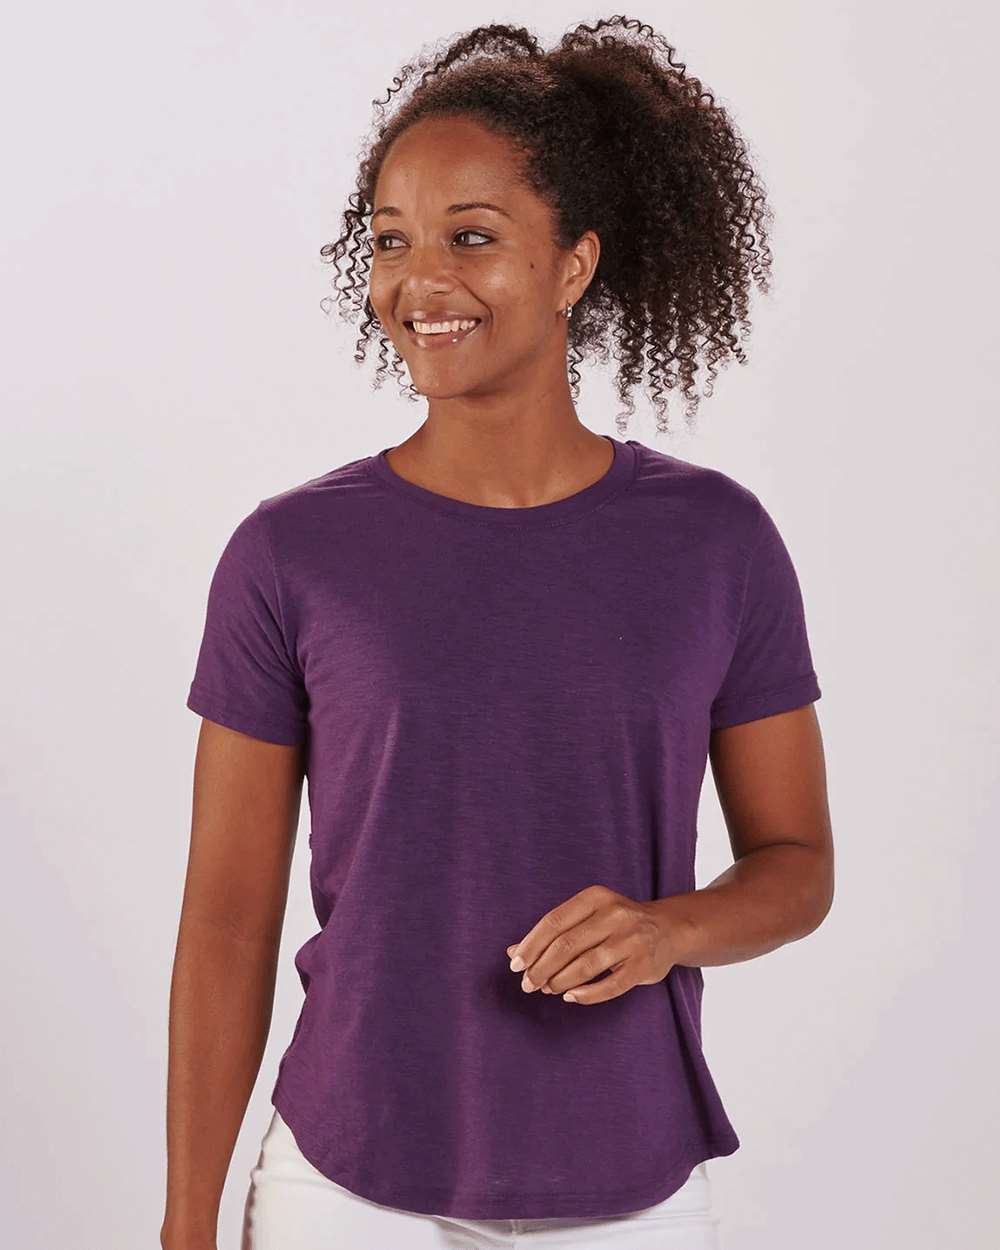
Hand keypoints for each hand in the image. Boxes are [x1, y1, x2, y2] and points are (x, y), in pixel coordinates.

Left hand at [505, 884, 679, 1004]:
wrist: (669, 928)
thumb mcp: (587, 916)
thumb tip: (514, 953)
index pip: (554, 921)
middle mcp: (615, 915)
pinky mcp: (644, 965)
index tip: (516, 964)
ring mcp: (632, 940)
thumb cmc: (617, 923)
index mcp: (596, 897)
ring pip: (586, 966)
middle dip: (541, 967)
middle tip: (528, 984)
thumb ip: (554, 932)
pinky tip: (570, 997)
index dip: (531, 944)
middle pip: (567, 945)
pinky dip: (586, 994)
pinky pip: (610, 985)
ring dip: (559, 981)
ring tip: (546, 989)